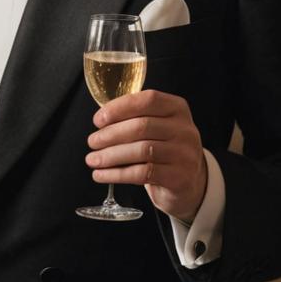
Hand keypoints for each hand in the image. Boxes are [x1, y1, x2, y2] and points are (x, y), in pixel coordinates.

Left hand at [85, 90, 207, 221]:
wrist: (188, 180)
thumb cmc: (163, 148)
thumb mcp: (157, 126)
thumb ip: (135, 117)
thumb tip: (101, 119)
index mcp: (177, 108)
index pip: (148, 100)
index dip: (119, 108)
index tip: (98, 120)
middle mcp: (184, 129)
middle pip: (142, 127)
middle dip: (110, 134)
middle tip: (92, 142)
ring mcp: (184, 154)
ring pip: (141, 151)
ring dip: (110, 156)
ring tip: (92, 160)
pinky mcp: (179, 177)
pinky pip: (143, 174)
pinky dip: (117, 174)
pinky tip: (102, 175)